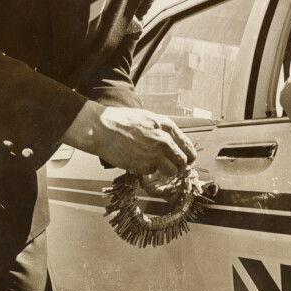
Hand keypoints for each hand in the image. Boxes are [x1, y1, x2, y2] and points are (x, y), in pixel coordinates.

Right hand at [64, 103, 196, 174]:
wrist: (102, 128)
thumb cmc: (120, 121)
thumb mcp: (147, 118)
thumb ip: (161, 129)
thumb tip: (172, 141)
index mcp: (166, 126)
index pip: (187, 145)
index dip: (189, 155)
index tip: (188, 161)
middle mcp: (164, 140)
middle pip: (183, 161)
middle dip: (179, 166)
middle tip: (172, 167)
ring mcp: (155, 154)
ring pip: (172, 171)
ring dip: (165, 171)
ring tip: (153, 165)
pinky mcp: (144, 166)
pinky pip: (152, 172)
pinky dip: (146, 170)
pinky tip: (136, 160)